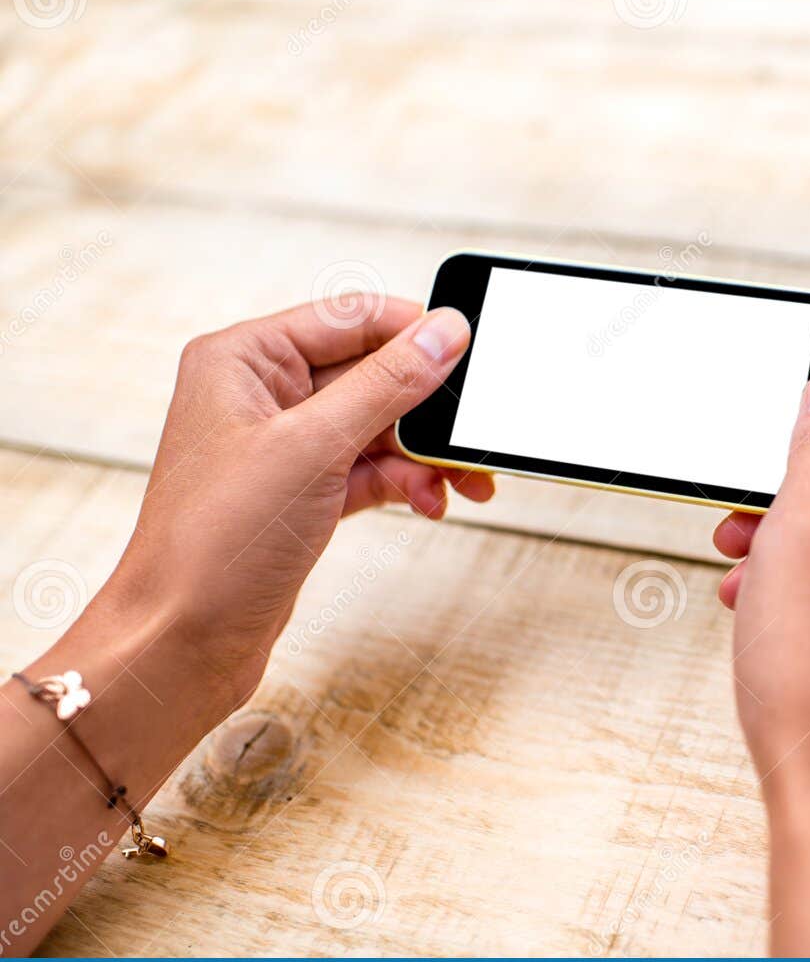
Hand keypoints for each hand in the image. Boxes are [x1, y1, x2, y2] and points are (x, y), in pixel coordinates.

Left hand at [101, 298, 489, 716]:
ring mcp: (282, 446)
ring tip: (464, 483)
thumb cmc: (214, 544)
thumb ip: (386, 384)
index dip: (414, 334)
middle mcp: (260, 394)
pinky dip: (405, 484)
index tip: (471, 354)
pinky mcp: (302, 493)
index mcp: (243, 359)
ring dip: (424, 455)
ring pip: (379, 427)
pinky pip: (371, 469)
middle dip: (428, 409)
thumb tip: (443, 333)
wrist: (184, 643)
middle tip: (473, 435)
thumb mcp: (312, 448)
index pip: (350, 318)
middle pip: (372, 374)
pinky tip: (429, 503)